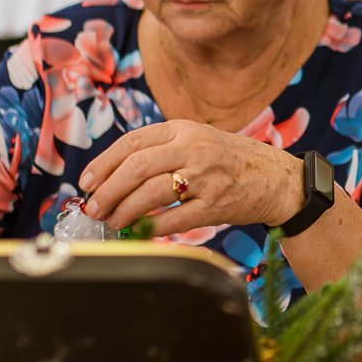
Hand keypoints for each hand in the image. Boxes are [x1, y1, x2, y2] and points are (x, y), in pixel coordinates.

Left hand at [78, 120, 300, 232]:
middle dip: (107, 189)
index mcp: (183, 129)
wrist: (276, 178)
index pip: (132, 142)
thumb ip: (161, 150)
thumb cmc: (229, 161)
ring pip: (152, 193)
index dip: (103, 163)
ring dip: (124, 210)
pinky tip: (139, 231)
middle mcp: (194, 148)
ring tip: (111, 220)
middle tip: (93, 207)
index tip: (86, 182)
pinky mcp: (216, 205)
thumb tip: (112, 174)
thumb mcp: (196, 141)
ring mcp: (206, 177)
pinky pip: (175, 218)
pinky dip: (152, 227)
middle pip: (137, 166)